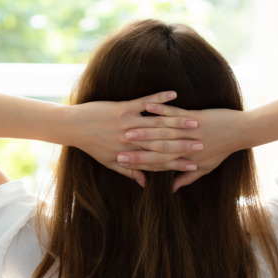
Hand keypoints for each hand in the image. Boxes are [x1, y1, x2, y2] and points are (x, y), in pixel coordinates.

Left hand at [70, 91, 202, 185]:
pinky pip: (145, 102)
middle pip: (163, 143)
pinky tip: (174, 94)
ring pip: (158, 123)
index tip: (194, 164)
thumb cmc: (92, 146)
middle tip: (203, 144)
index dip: (177, 163)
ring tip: (196, 120)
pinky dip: (160, 98)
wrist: (74, 127)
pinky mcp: (124, 107)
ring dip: (178, 121)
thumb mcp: (110, 162)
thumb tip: (144, 184)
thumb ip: (130, 172)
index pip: (159, 160)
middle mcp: (132, 140)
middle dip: (185, 143)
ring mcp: (128, 122)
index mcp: (130, 154)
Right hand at [124, 102, 247, 190]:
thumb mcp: (205, 168)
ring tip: (125, 126)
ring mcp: (190, 131)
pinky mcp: (195, 116)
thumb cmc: (221, 150)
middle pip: (156, 147)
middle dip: (135, 147)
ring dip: (143, 127)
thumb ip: (187, 178)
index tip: (122, 163)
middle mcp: (186, 146)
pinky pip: (174, 112)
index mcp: (186, 159)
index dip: (139, 163)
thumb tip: (172, 189)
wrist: (240, 132)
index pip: (158, 163)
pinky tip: (147, 106)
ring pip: (162, 130)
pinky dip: (160, 108)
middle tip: (117, 147)